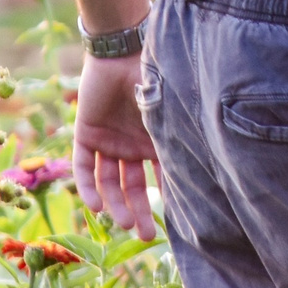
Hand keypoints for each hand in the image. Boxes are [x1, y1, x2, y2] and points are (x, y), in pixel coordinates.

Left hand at [71, 53, 160, 239]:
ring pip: (108, 182)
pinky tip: (95, 205)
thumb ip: (175, 140)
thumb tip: (204, 174)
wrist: (121, 50)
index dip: (166, 200)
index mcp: (153, 140)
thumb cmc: (152, 78)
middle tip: (144, 236)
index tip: (174, 225)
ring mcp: (107, 141)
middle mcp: (130, 145)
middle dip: (138, 212)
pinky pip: (82, 166)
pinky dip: (87, 187)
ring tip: (122, 222)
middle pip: (132, 187)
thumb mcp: (167, 114)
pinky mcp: (85, 133)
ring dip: (114, 203)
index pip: (159, 178)